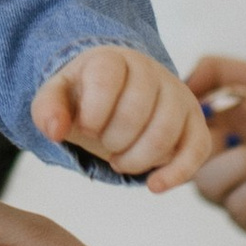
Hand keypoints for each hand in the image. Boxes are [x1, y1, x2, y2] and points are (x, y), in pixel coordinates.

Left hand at [31, 44, 212, 189]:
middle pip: (136, 110)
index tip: (85, 128)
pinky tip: (153, 185)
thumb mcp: (58, 98)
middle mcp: (151, 71)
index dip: (92, 112)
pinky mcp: (195, 121)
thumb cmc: (86, 98)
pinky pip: (198, 148)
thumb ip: (47, 109)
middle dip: (112, 140)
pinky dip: (176, 173)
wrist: (117, 95)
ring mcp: (177, 94)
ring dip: (136, 159)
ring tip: (120, 161)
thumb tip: (54, 132)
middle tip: (103, 145)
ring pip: (165, 132)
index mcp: (113, 60)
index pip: (106, 78)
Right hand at [186, 51, 245, 240]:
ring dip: (242, 163)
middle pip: (184, 162)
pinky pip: (236, 208)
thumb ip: (216, 69)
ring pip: (208, 187)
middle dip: (216, 143)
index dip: (183, 125)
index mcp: (214, 132)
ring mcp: (236, 195)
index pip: (173, 135)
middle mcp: (219, 165)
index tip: (210, 110)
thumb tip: (178, 82)